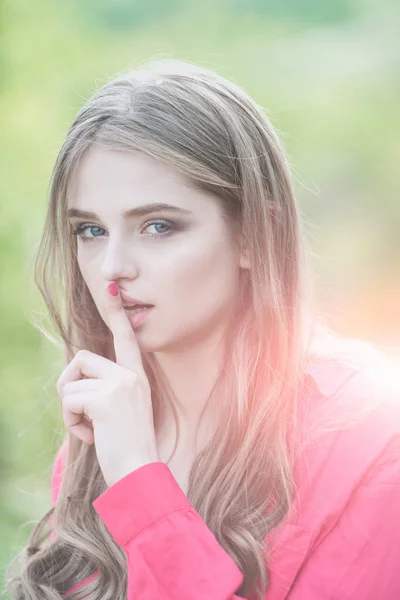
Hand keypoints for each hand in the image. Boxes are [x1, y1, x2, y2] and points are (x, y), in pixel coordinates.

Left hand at [56, 281, 159, 486]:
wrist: (142, 474)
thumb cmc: (128, 447)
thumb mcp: (120, 411)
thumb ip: (105, 390)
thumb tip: (76, 378)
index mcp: (136, 377)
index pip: (125, 339)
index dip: (116, 313)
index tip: (111, 286)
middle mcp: (130, 375)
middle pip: (81, 358)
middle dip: (69, 384)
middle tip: (79, 411)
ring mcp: (120, 384)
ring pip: (71, 383)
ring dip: (70, 409)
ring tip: (89, 428)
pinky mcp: (106, 398)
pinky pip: (69, 401)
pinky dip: (71, 422)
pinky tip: (91, 436)